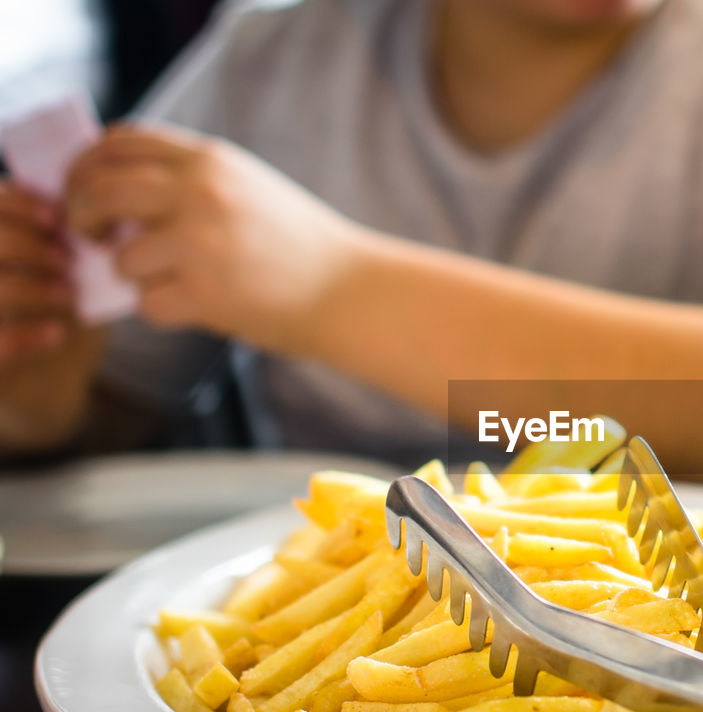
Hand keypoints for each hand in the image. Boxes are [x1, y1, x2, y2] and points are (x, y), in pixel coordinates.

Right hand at [0, 182, 75, 361]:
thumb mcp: (36, 268)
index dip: (18, 205)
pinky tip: (56, 333)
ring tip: (66, 295)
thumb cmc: (35, 310)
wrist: (34, 380)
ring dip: (35, 288)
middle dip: (32, 248)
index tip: (57, 218)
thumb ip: (38, 236)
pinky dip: (29, 334)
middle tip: (67, 263)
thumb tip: (61, 204)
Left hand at [65, 125, 360, 353]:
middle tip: (92, 235)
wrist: (352, 292)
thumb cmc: (303, 246)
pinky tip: (198, 306)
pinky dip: (164, 310)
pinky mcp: (205, 294)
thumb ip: (192, 179)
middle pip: (102, 190)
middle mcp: (201, 193)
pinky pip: (148, 304)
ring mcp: (201, 243)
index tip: (86, 188)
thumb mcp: (249, 187)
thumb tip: (117, 190)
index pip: (120, 143)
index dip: (89, 165)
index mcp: (211, 161)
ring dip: (136, 275)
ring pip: (122, 257)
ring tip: (175, 281)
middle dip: (83, 215)